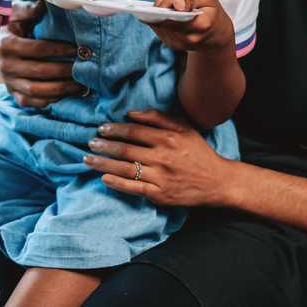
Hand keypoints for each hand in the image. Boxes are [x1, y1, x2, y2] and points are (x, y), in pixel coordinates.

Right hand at [0, 0, 81, 107]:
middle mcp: (5, 65)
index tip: (77, 49)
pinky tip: (66, 94)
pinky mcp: (13, 94)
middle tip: (84, 68)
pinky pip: (31, 102)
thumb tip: (43, 3)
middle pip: (39, 71)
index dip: (59, 49)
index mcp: (6, 44)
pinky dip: (49, 100)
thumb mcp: (19, 14)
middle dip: (65, 71)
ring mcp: (9, 82)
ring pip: (36, 90)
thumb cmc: (15, 28)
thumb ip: (30, 9)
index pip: (36, 48)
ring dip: (61, 89)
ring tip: (81, 85)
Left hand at [83, 109, 234, 206]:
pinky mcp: (160, 194)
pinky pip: (134, 188)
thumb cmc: (198, 152)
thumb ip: (158, 118)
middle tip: (90, 143)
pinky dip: (117, 183)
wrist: (217, 181)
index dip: (114, 129)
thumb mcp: (184, 128)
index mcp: (168, 138)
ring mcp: (160, 177)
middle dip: (104, 146)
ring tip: (88, 159)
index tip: (101, 128)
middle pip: (126, 150)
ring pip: (125, 169)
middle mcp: (163, 157)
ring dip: (103, 163)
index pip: (134, 132)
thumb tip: (131, 113)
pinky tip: (104, 178)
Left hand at [149, 0, 234, 54]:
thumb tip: (175, 4)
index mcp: (201, 25)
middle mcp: (189, 38)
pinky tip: (167, 12)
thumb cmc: (211, 13)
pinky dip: (160, 19)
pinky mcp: (172, 45)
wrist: (216, 36)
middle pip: (165, 19)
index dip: (170, 2)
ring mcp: (180, 44)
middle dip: (163, 5)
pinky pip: (158, 29)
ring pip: (158, 24)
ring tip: (170, 4)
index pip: (178, 13)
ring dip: (159, 12)